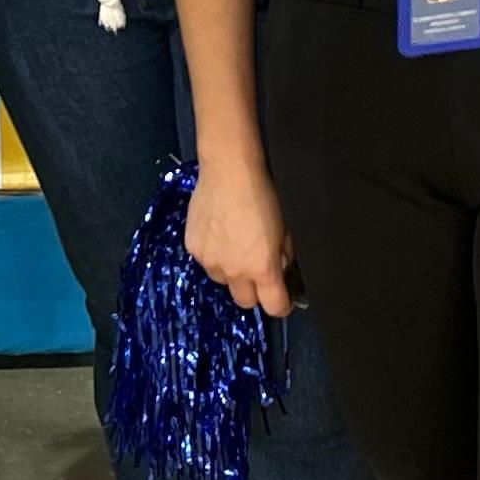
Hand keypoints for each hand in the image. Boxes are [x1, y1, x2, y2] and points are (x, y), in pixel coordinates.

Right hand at [184, 153, 291, 315]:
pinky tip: (219, 233)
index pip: (274, 307)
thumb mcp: (285, 229)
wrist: (229, 172)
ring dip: (231, 272)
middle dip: (254, 292)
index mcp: (262, 268)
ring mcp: (211, 262)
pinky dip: (214, 255)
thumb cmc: (263, 195)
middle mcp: (235, 271)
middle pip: (245, 302)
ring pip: (223, 282)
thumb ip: (285, 257)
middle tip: (257, 271)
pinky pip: (206, 263)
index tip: (282, 298)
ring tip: (235, 245)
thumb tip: (283, 270)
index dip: (281, 304)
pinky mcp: (193, 249)